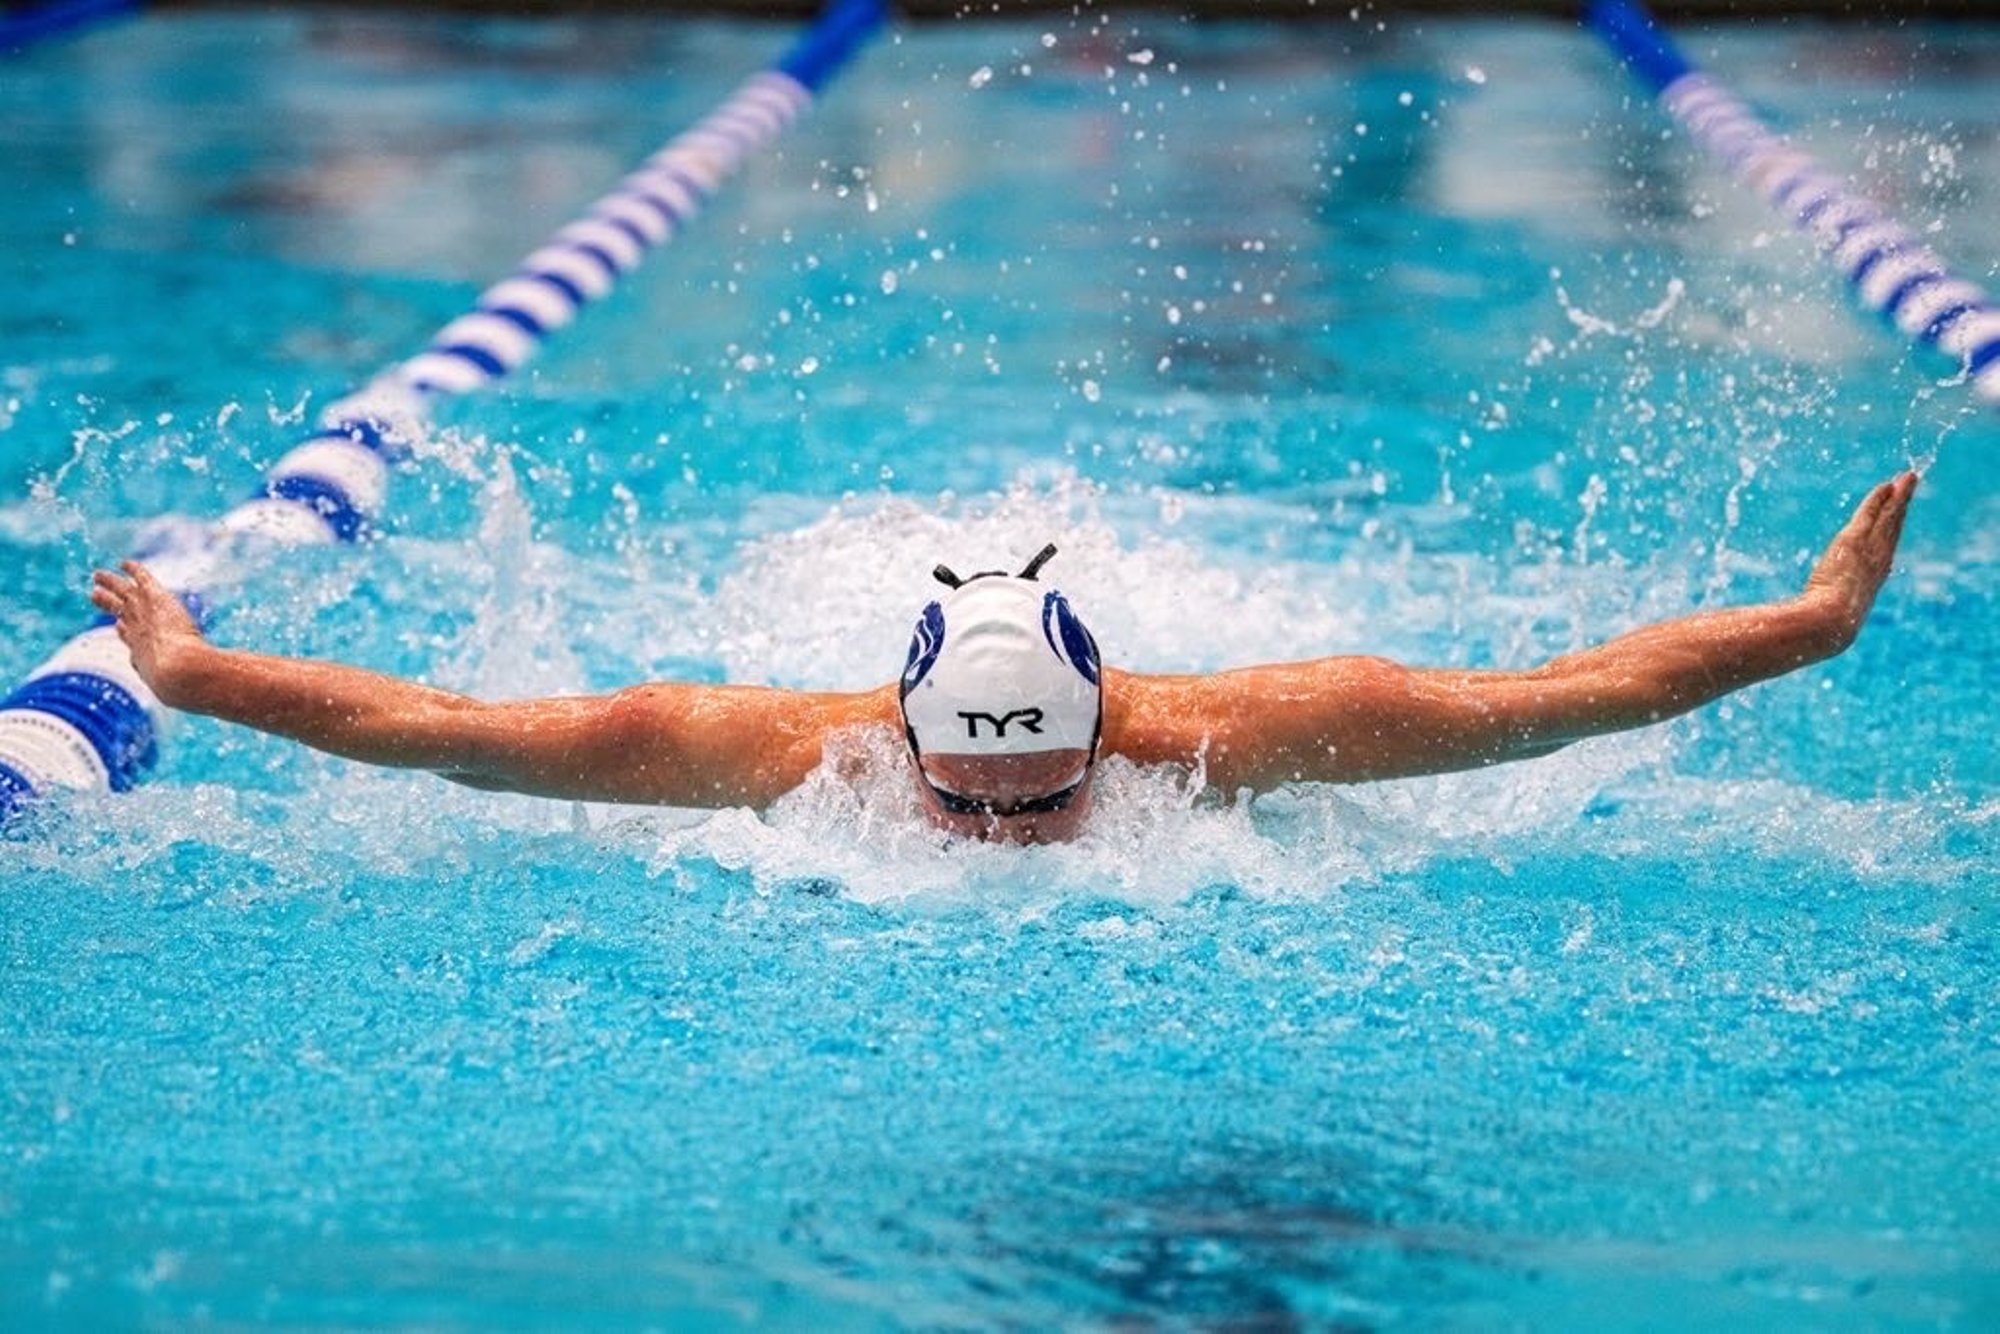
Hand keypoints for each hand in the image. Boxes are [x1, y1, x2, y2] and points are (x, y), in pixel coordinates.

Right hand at [89, 561, 207, 707]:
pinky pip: (141, 580)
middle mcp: (137, 632)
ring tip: (98, 575)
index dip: (124, 631)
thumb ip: (190, 693)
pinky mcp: (155, 599)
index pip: (129, 638)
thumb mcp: (184, 694)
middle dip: (107, 604)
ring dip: (111, 583)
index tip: (118, 626)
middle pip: (118, 613)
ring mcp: (143, 615)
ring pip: (122, 594)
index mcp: (142, 655)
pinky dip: (134, 571)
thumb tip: (203, 700)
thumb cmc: (185, 688)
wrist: (178, 672)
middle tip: (94, 595)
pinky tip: (126, 563)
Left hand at [1800, 471, 1917, 653]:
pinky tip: (1886, 485)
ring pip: (1889, 518)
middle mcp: (1877, 564)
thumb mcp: (1824, 620)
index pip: (1885, 553)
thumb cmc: (1823, 628)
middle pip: (1893, 530)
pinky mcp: (1855, 541)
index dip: (1892, 535)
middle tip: (1910, 488)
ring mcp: (1869, 551)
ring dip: (1899, 497)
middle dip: (1902, 508)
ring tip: (1908, 478)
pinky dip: (1880, 499)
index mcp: (1871, 583)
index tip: (1897, 521)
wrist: (1830, 623)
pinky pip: (1871, 514)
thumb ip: (1816, 613)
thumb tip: (1794, 629)